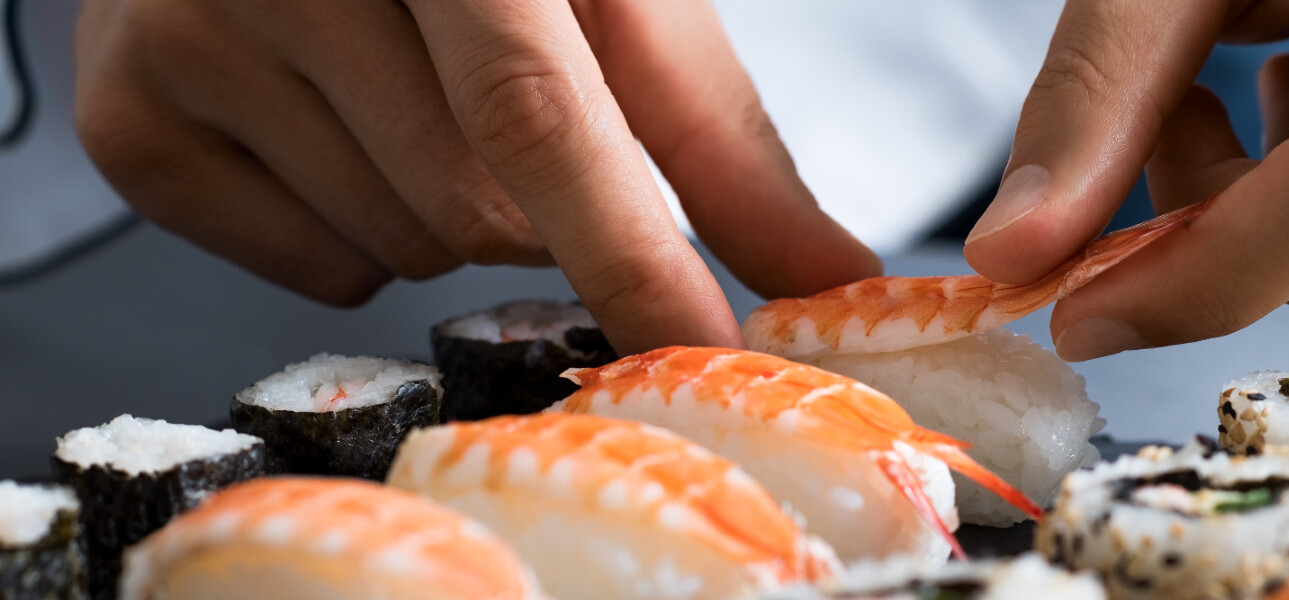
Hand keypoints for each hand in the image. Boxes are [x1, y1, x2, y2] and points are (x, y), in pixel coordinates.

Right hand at [73, 0, 879, 353]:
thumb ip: (710, 129)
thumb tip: (816, 265)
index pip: (530, 109)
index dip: (624, 249)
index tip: (697, 348)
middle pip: (473, 213)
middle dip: (534, 205)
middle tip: (500, 102)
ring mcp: (188, 33)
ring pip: (399, 251)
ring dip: (447, 213)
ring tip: (409, 95)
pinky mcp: (129, 112)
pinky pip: (314, 271)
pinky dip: (360, 231)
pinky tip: (336, 124)